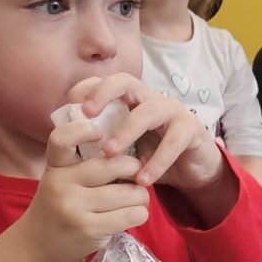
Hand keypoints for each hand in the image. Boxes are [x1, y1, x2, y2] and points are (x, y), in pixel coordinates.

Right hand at [19, 107, 157, 261]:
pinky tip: (133, 215)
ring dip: (142, 196)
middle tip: (136, 177)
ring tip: (137, 200)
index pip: (62, 139)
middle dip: (135, 170)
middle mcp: (62, 184)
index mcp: (55, 167)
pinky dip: (140, 214)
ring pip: (130, 192)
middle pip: (114, 165)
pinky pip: (132, 215)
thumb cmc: (58, 207)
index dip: (82, 130)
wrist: (37, 247)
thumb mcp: (61, 180)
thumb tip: (130, 149)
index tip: (99, 134)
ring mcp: (75, 207)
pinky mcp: (90, 229)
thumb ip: (84, 164)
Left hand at [64, 74, 217, 192]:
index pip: (106, 83)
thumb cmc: (152, 157)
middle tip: (87, 114)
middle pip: (126, 82)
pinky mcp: (192, 129)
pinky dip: (157, 161)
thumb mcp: (124, 151)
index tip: (71, 107)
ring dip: (126, 131)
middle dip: (104, 93)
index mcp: (131, 101)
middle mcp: (151, 99)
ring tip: (109, 154)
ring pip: (148, 111)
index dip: (88, 89)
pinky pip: (173, 141)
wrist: (192, 172)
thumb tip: (69, 148)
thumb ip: (102, 145)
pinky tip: (143, 179)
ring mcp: (173, 111)